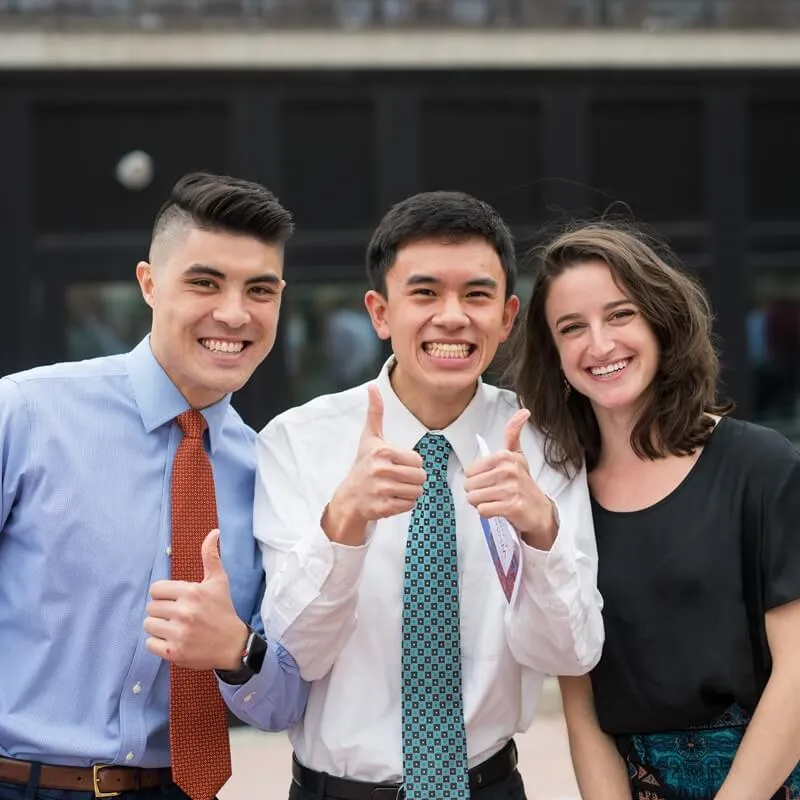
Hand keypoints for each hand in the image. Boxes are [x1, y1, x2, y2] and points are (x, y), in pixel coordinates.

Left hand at [144, 530, 247, 670]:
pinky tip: (174, 641)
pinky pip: (149, 644)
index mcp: (192, 592)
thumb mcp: (219, 582)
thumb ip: (211, 556)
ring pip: (148, 625)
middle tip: (178, 616)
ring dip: (159, 627)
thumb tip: (213, 532)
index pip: (156, 589)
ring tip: (175, 628)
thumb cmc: (224, 610)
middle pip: (151, 608)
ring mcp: (179, 633)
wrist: (233, 645)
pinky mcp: (174, 652)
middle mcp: (184, 612)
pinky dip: (158, 644)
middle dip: (162, 611)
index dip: (164, 595)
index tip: (176, 600)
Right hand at [322, 384, 425, 545]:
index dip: (412, 463)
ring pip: (417, 492)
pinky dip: (405, 504)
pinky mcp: (383, 508)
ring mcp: (381, 490)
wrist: (349, 496)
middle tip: (400, 478)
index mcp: (382, 451)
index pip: (418, 460)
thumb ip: (375, 412)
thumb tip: (373, 386)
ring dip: (410, 492)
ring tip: (396, 488)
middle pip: (420, 477)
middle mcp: (381, 470)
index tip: (399, 464)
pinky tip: (392, 499)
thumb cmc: (363, 464)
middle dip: (414, 479)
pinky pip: (410, 506)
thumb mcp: (369, 438)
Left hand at [464, 410, 557, 549]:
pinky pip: (483, 510)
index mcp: (504, 456)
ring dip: (481, 503)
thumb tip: (523, 411)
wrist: (539, 511)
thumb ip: (513, 433)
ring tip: (495, 501)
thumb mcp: (517, 455)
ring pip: (474, 498)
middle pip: (469, 485)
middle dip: (477, 492)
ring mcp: (511, 489)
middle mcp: (508, 470)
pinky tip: (499, 510)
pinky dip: (488, 513)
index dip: (476, 479)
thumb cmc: (523, 483)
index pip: (469, 471)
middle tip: (493, 493)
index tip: (490, 480)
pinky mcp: (512, 507)